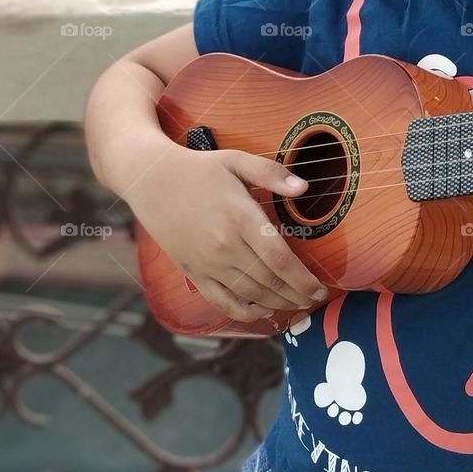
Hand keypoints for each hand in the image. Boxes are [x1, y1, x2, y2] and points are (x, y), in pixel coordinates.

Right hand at [135, 147, 329, 321]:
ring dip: (277, 303)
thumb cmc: (199, 169)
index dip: (303, 279)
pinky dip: (244, 312)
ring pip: (250, 294)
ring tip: (298, 305)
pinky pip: (222, 301)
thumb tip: (304, 187)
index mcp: (239, 218)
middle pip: (269, 281)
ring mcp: (207, 263)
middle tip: (317, 299)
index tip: (321, 287)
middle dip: (297, 295)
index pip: (279, 259)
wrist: (151, 181)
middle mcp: (224, 246)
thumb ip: (271, 173)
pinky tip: (262, 311)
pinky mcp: (194, 272)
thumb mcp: (236, 160)